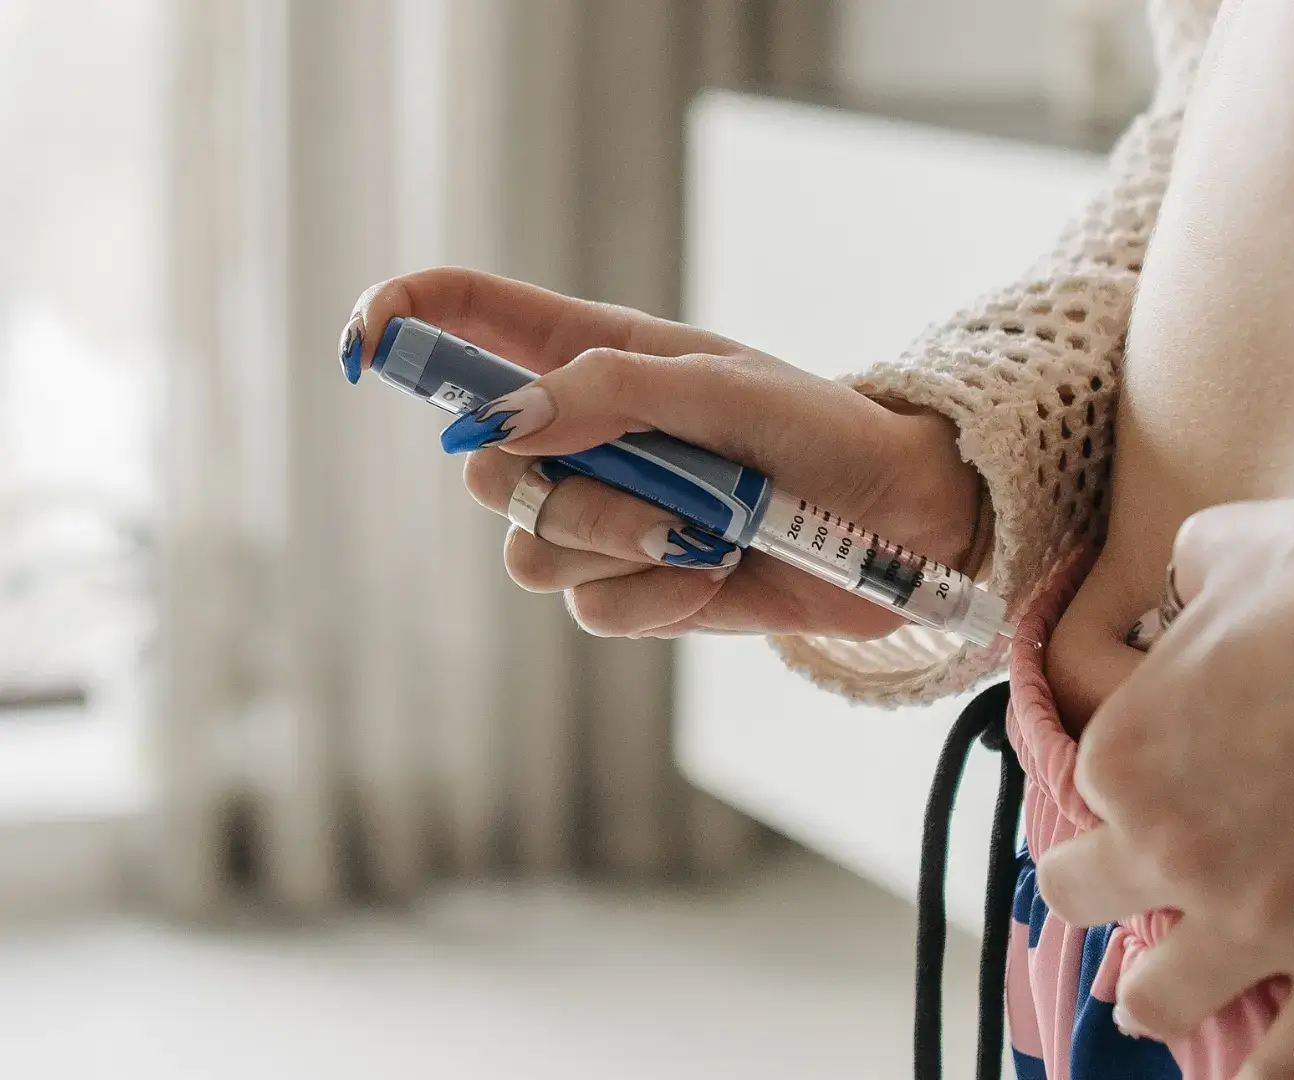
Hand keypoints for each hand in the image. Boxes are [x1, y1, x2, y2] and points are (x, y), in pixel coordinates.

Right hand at [341, 267, 981, 638]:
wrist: (894, 525)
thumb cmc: (819, 431)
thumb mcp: (723, 388)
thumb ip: (609, 391)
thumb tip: (501, 419)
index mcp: (592, 356)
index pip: (462, 317)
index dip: (398, 321)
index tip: (366, 348)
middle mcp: (579, 437)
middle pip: (476, 466)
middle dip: (555, 485)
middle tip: (658, 486)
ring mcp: (601, 518)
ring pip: (528, 550)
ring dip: (620, 543)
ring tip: (707, 528)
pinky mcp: (633, 588)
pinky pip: (590, 610)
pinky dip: (657, 593)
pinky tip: (715, 570)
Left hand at [1035, 492, 1293, 1079]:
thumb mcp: (1247, 543)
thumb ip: (1193, 571)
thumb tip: (1187, 585)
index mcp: (1130, 751)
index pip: (1084, 791)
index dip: (1119, 786)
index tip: (1149, 783)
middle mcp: (1171, 850)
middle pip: (1091, 901)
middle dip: (1107, 894)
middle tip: (1132, 890)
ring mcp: (1257, 924)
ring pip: (1160, 1001)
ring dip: (1156, 995)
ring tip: (1161, 996)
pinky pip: (1286, 1065)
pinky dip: (1262, 1078)